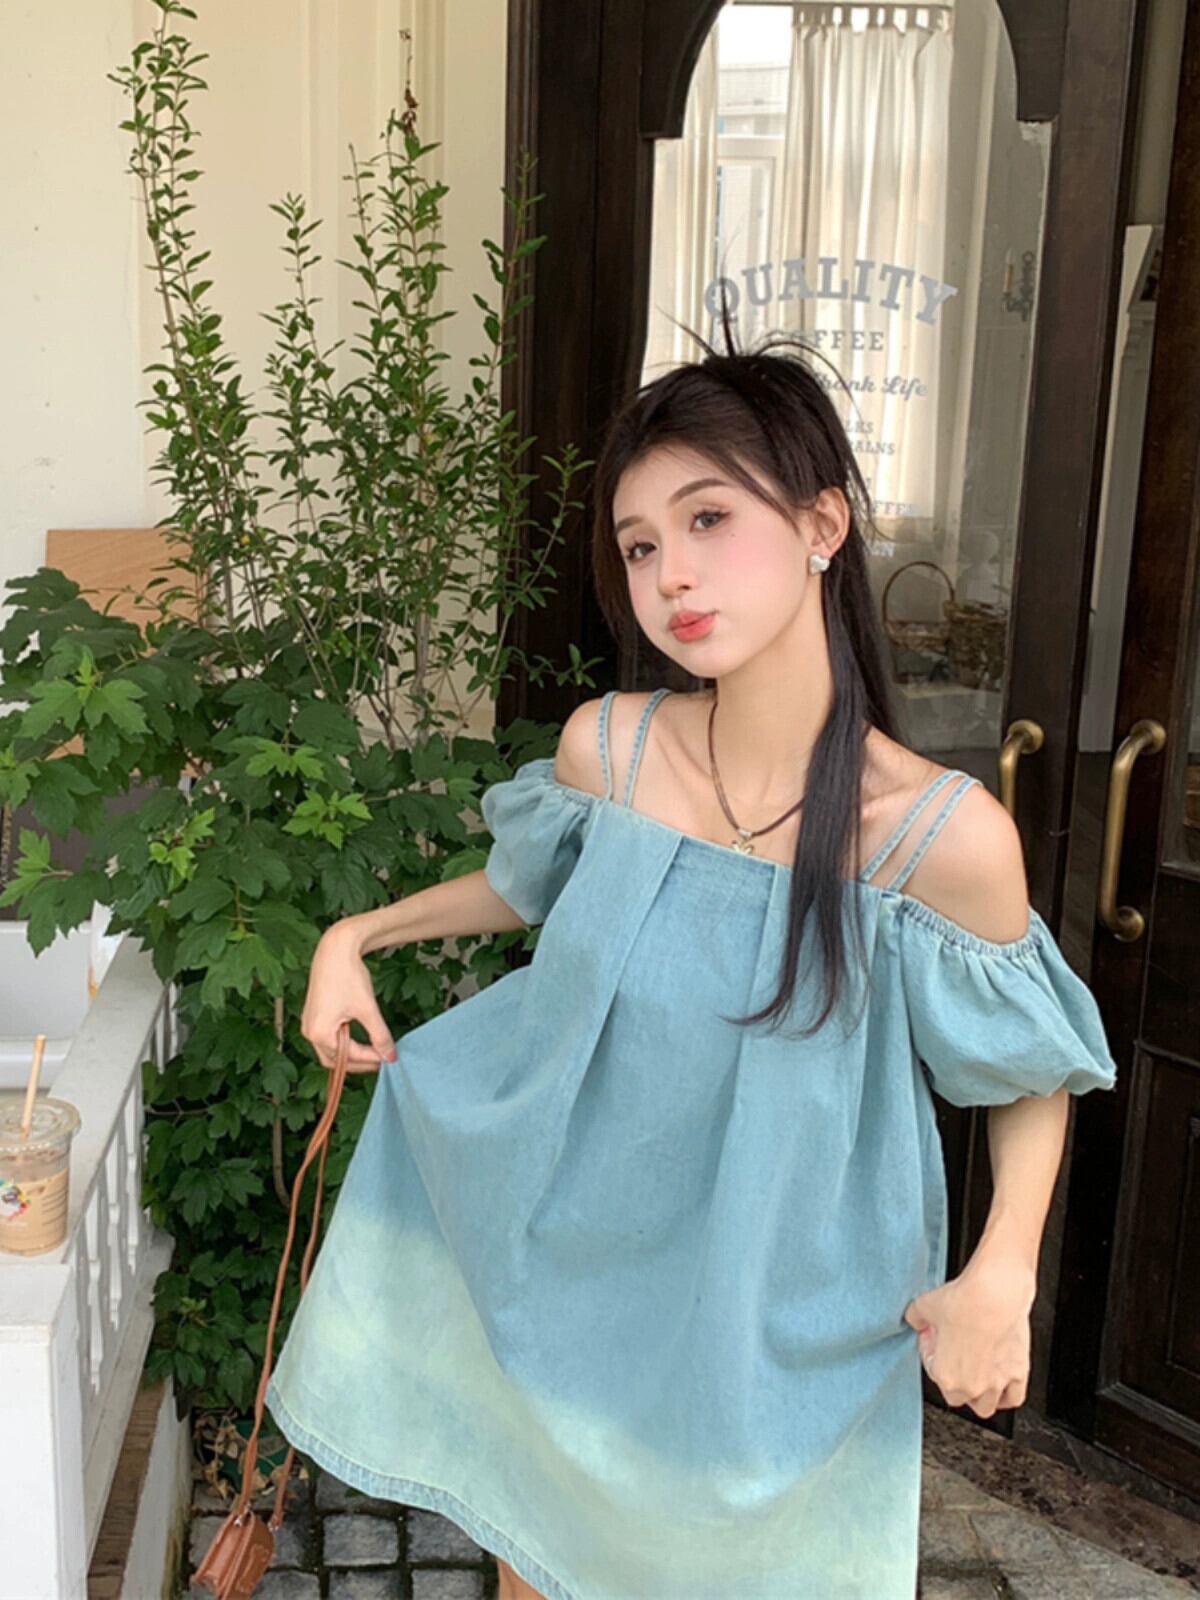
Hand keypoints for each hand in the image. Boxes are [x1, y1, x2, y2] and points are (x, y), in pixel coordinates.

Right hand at [300, 920, 396, 1073]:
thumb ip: (380, 1036)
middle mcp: (310, 1032)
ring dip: (350, 1054)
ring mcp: (309, 1023)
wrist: (335, 949)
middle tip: (381, 1059)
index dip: (371, 1059)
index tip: (389, 1058)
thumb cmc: (347, 975)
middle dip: (359, 1062)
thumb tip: (390, 1055)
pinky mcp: (314, 1015)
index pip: (349, 1057)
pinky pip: (328, 1038)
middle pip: (336, 1060)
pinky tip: (359, 1039)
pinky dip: (344, 1042)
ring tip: (373, 1051)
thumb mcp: (367, 1009)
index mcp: (320, 1033)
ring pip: (331, 1050)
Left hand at [902, 1255, 1035, 1417]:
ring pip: (985, 1406)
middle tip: (954, 1356)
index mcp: (945, 1376)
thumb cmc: (962, 1301)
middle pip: (958, 1397)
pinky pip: (1013, 1398)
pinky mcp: (1018, 1373)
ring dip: (979, 1395)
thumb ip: (915, 1318)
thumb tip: (915, 1319)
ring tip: (975, 1374)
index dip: (933, 1354)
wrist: (994, 1295)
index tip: (936, 1340)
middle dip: (954, 1379)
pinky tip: (1001, 1386)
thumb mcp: (924, 1305)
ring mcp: (996, 1382)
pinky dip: (1007, 1395)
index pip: (933, 1375)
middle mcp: (972, 1386)